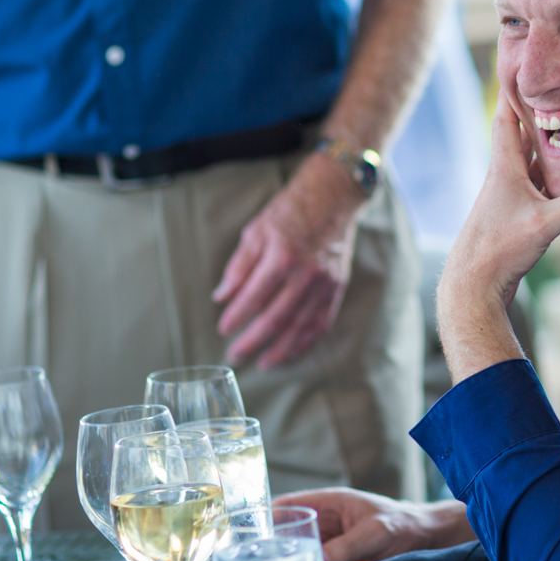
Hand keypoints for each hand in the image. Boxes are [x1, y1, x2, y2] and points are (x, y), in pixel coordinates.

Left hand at [213, 156, 363, 368]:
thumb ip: (239, 266)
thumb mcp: (256, 230)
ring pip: (300, 326)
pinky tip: (293, 351)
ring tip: (264, 363)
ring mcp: (325, 283)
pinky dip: (306, 341)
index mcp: (281, 257)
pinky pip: (322, 321)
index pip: (253, 297)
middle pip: (276, 318)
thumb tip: (222, 296)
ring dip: (281, 349)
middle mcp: (305, 273)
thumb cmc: (291, 211)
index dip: (237, 317)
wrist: (333, 197)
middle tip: (236, 354)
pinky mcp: (338, 287)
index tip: (224, 329)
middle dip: (253, 341)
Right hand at [274, 488, 474, 560]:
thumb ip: (345, 548)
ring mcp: (328, 543)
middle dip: (268, 547)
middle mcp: (323, 522)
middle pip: (285, 533)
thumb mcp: (374, 534)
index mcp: (328, 503)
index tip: (246, 536)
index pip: (286, 506)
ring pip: (295, 553)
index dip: (264, 518)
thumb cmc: (403, 524)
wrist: (426, 539)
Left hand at [436, 101, 559, 381]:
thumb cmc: (500, 251)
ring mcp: (507, 197)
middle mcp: (503, 177)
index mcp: (504, 168)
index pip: (507, 119)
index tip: (523, 66)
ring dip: (546, 146)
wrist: (472, 288)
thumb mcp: (544, 226)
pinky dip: (550, 175)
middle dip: (538, 114)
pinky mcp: (513, 216)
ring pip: (529, 162)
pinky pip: (535, 185)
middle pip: (520, 136)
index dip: (514, 92)